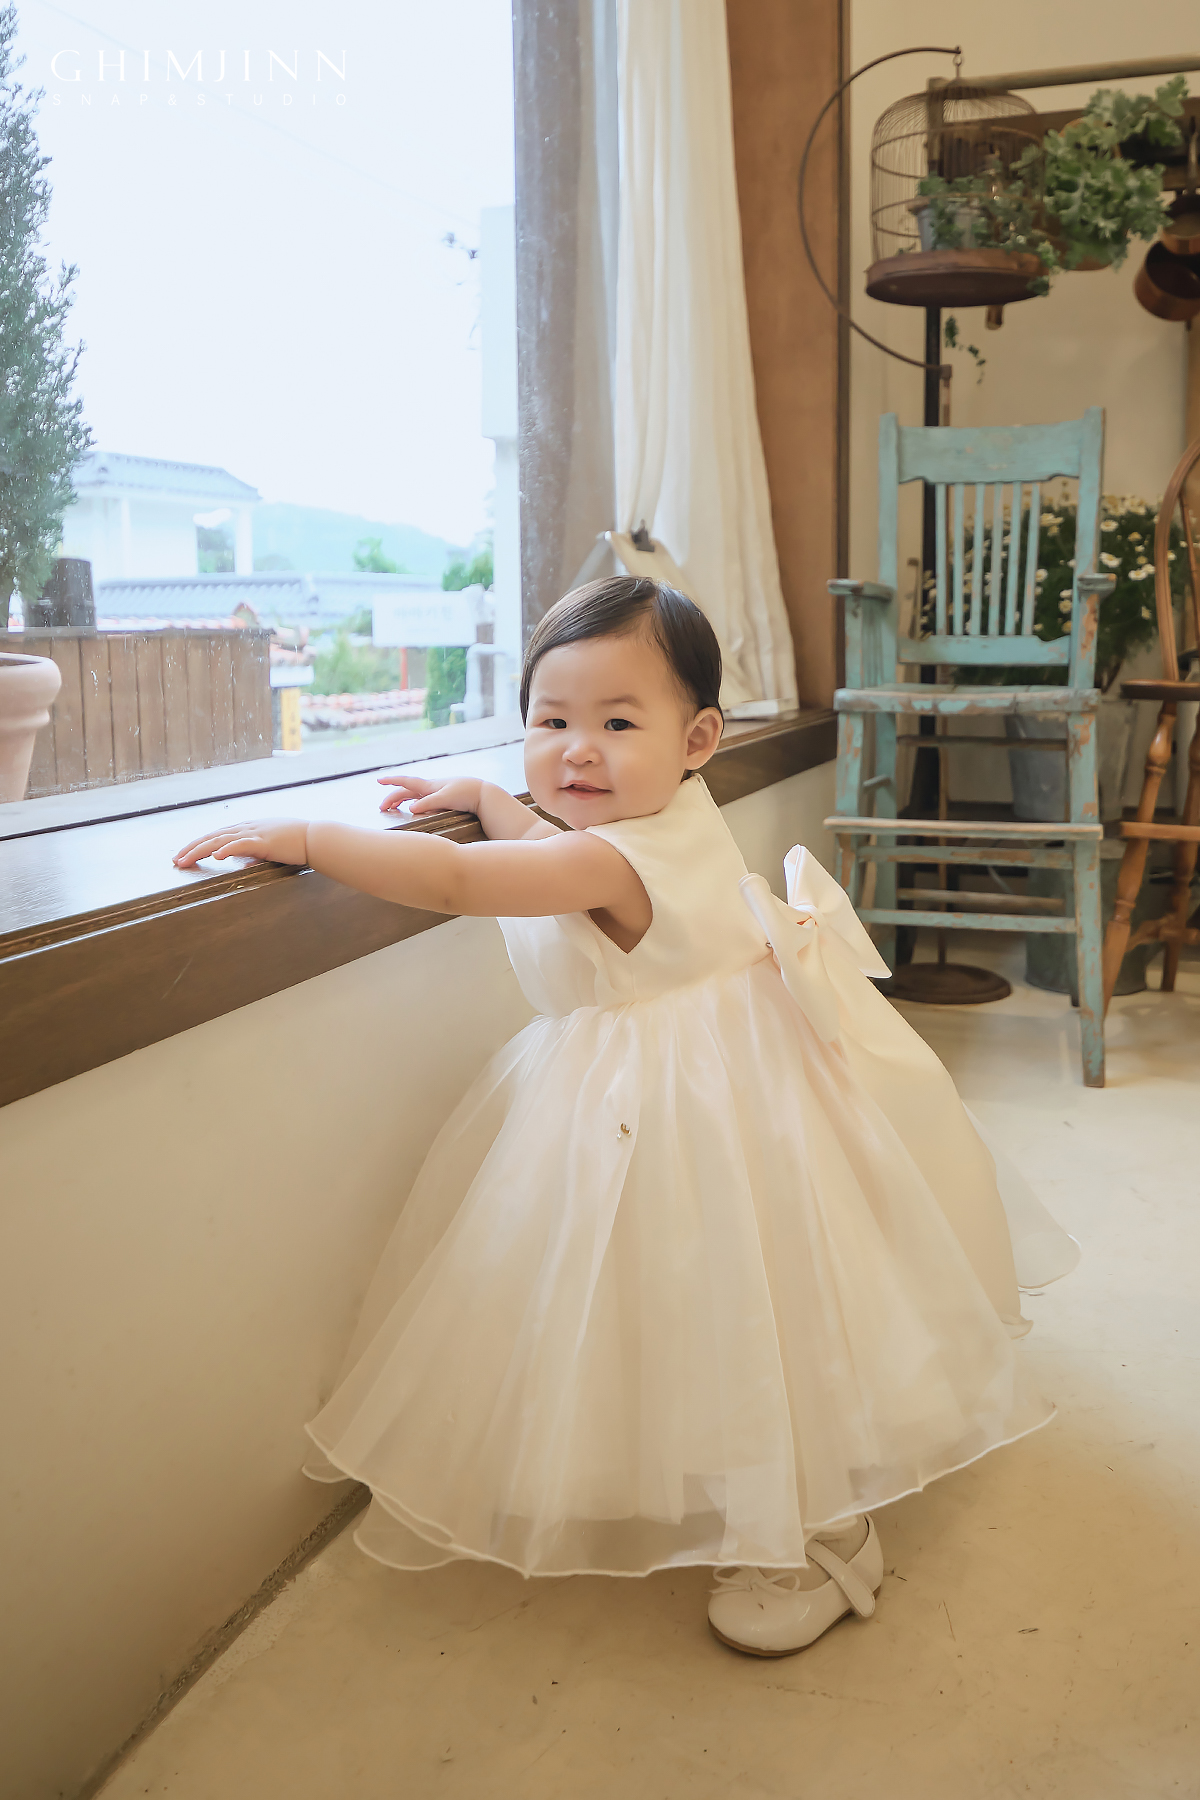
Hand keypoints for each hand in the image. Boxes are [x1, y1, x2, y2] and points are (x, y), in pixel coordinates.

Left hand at [173, 819, 308, 868]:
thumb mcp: (271, 846)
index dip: (198, 844)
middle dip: (191, 848)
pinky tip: (215, 855)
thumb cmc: (296, 842)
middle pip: (212, 836)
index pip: (216, 835)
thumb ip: (256, 852)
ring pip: (220, 840)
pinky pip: (241, 845)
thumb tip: (246, 862)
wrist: (316, 837)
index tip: (184, 854)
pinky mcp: (264, 842)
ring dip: (199, 850)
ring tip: (185, 860)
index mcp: (247, 828)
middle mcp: (246, 828)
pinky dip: (226, 849)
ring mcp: (254, 833)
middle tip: (175, 860)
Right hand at [377, 773, 480, 816]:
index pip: (406, 782)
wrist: (483, 794)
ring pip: (415, 795)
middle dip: (393, 797)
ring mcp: (438, 792)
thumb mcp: (445, 799)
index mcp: (430, 786)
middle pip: (407, 791)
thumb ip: (428, 803)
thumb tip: (410, 808)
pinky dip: (415, 803)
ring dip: (402, 800)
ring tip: (394, 808)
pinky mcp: (445, 798)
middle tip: (382, 808)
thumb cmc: (466, 794)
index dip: (391, 781)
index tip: (379, 780)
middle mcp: (432, 788)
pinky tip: (415, 808)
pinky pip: (424, 800)